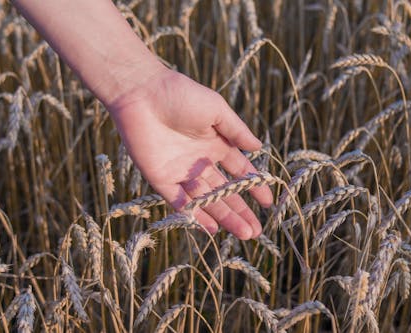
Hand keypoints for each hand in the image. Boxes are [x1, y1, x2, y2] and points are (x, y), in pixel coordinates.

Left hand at [108, 67, 272, 239]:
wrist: (141, 93)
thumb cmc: (180, 95)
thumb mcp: (216, 110)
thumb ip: (237, 131)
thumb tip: (259, 148)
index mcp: (215, 144)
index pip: (239, 171)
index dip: (253, 187)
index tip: (268, 203)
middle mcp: (200, 161)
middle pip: (224, 191)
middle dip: (240, 210)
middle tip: (255, 231)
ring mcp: (181, 171)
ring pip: (206, 200)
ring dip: (224, 217)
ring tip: (244, 233)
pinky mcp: (160, 178)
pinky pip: (180, 201)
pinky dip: (195, 214)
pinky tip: (212, 228)